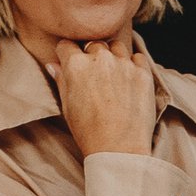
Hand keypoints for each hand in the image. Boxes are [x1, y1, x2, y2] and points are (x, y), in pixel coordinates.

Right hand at [51, 33, 158, 158]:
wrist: (119, 149)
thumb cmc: (89, 132)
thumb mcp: (67, 107)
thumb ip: (61, 80)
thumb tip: (53, 64)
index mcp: (76, 65)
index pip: (66, 45)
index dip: (67, 54)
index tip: (70, 62)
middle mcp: (100, 58)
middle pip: (93, 45)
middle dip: (92, 56)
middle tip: (95, 76)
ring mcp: (123, 64)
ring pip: (116, 47)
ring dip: (113, 56)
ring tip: (114, 77)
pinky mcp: (143, 73)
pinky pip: (138, 57)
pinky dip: (133, 64)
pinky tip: (130, 80)